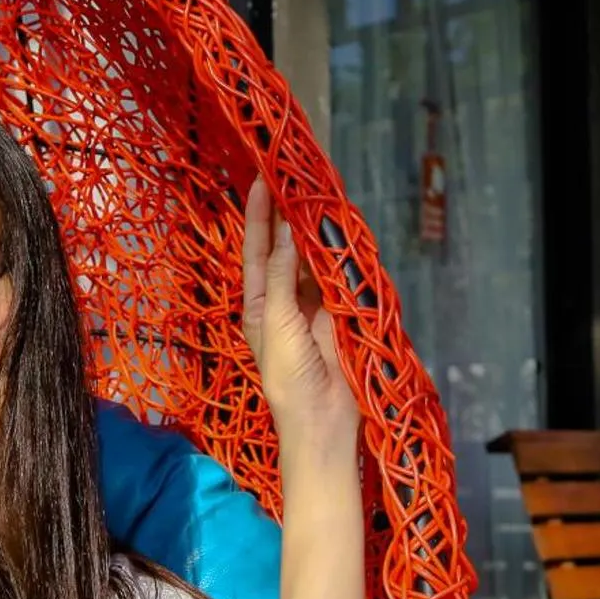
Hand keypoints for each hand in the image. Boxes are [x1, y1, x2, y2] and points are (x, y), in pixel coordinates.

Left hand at [239, 178, 362, 463]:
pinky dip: (340, 254)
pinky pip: (340, 276)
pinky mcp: (343, 312)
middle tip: (297, 174)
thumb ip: (284, 276)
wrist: (325, 424)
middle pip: (286, 249)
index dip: (259, 215)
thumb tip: (289, 231)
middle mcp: (285, 299)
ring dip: (316, 230)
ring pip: (315, 259)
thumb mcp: (278, 323)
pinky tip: (341, 229)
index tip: (263, 177)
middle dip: (290, 215)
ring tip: (319, 192)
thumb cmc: (290, 377)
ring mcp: (316, 305)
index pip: (256, 250)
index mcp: (259, 303)